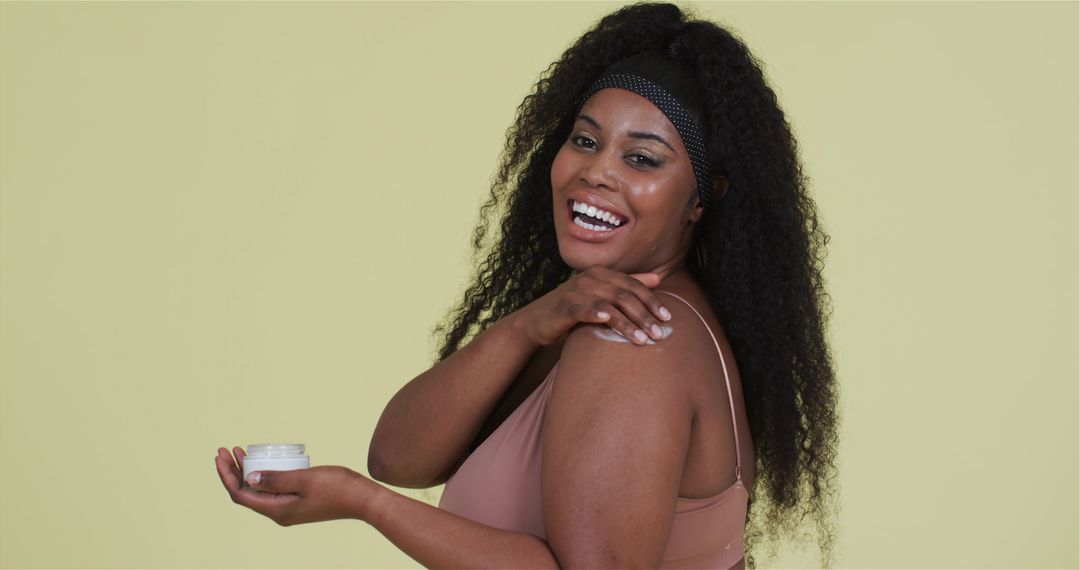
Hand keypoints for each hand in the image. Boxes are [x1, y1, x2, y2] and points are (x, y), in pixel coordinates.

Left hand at [214, 446, 375, 525]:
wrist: (361, 499)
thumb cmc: (337, 488)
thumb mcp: (305, 479)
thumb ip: (277, 479)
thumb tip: (249, 478)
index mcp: (277, 510)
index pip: (240, 494)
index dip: (226, 476)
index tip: (220, 456)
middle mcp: (279, 512)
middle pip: (246, 492)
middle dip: (232, 471)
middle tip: (225, 449)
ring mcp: (288, 508)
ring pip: (258, 490)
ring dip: (246, 472)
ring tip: (238, 452)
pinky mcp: (296, 502)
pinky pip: (271, 489)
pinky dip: (261, 475)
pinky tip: (263, 462)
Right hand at [515, 266, 671, 346]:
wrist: (540, 320)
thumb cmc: (576, 307)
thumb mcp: (602, 294)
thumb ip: (628, 284)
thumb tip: (658, 278)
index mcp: (602, 272)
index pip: (633, 285)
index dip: (652, 301)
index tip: (667, 318)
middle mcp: (589, 278)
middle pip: (624, 296)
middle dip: (645, 315)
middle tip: (659, 334)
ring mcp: (576, 292)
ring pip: (609, 305)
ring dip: (628, 323)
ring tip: (643, 339)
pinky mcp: (564, 307)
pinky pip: (583, 310)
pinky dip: (596, 314)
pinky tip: (608, 321)